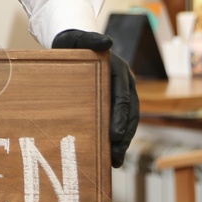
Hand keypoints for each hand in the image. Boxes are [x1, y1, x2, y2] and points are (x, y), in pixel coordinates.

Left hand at [52, 29, 140, 168]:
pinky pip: (118, 122)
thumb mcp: (78, 39)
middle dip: (125, 137)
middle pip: (130, 114)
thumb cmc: (73, 42)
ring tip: (115, 162)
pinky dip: (116, 139)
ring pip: (127, 121)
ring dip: (123, 142)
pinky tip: (109, 155)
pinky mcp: (112, 102)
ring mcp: (120, 93)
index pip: (123, 98)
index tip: (116, 136)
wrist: (71, 44)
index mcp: (120, 71)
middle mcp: (124, 84)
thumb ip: (91, 39)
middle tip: (116, 156)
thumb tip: (107, 41)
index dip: (121, 118)